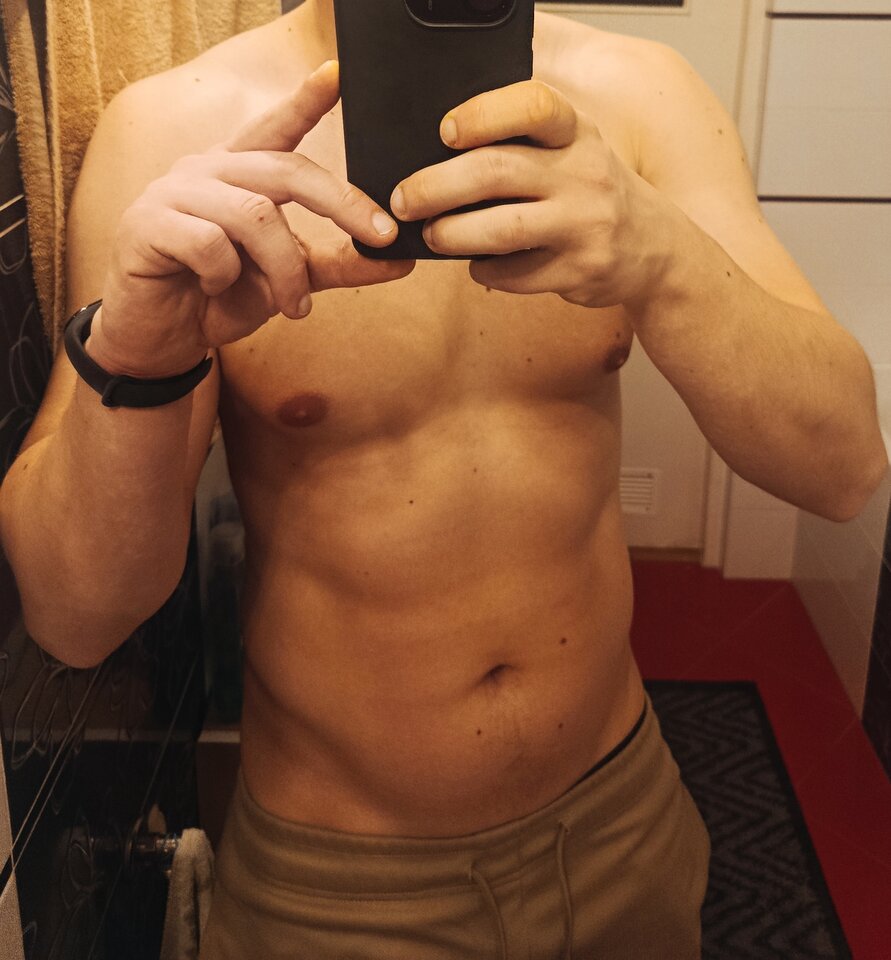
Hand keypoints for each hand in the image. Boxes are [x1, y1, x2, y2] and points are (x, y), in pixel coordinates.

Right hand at [93, 61, 414, 378]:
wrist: (162, 338)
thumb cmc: (221, 298)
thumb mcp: (290, 280)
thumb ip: (338, 264)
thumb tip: (399, 258)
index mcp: (239, 172)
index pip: (277, 129)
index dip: (305, 101)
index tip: (337, 75)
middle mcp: (208, 169)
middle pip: (285, 170)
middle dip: (341, 204)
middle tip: (380, 237)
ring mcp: (174, 192)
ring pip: (254, 214)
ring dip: (286, 269)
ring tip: (295, 306)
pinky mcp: (147, 224)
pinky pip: (209, 243)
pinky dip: (225, 276)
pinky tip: (213, 290)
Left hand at [389, 80, 669, 308]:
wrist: (655, 248)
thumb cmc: (591, 192)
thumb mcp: (571, 150)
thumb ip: (521, 144)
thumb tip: (435, 158)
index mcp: (576, 132)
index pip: (532, 105)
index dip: (482, 115)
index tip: (444, 131)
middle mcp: (585, 172)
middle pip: (497, 171)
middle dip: (436, 186)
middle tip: (404, 199)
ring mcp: (585, 223)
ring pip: (503, 228)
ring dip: (453, 234)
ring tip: (431, 235)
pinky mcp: (581, 269)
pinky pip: (517, 274)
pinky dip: (486, 271)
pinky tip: (477, 265)